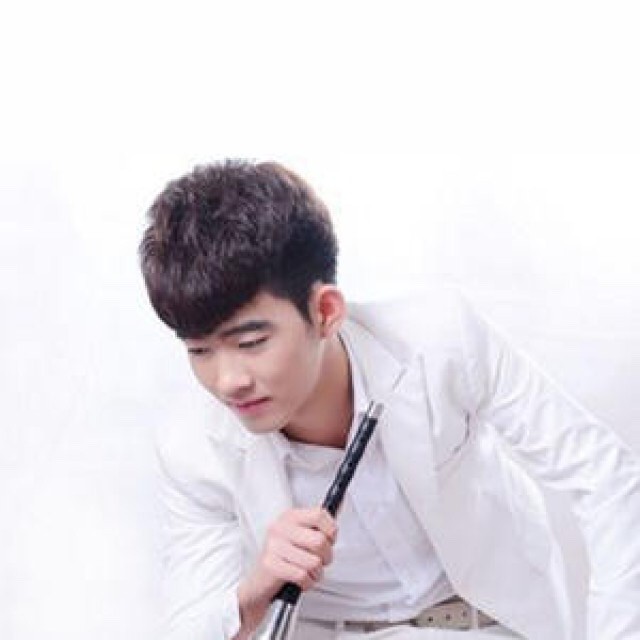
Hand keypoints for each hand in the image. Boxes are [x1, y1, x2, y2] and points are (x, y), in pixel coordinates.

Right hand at [235, 507, 336, 634]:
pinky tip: (302, 580)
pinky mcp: (271, 565)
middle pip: (319, 540)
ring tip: (310, 572)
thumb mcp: (300, 536)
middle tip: (321, 561)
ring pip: (313, 561)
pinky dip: (307, 583)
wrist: (260, 583)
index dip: (331, 530)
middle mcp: (280, 528)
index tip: (330, 539)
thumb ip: (318, 525)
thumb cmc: (285, 558)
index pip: (319, 514)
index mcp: (289, 516)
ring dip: (317, 573)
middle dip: (326, 556)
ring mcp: (274, 546)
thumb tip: (339, 505)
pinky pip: (302, 575)